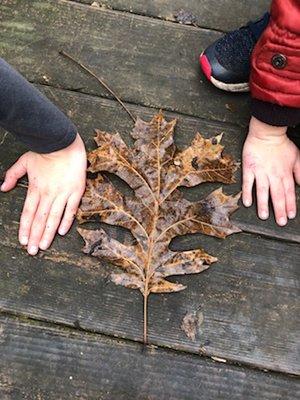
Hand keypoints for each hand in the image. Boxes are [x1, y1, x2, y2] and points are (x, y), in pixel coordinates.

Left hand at [1, 133, 86, 254]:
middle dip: (35, 236)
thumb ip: (12, 175)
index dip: (24, 228)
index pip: (28, 213)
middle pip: (39, 219)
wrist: (64, 143)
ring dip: (48, 233)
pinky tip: (61, 232)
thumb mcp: (24, 161)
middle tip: (32, 251)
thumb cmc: (45, 151)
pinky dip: (67, 220)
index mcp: (35, 188)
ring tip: (43, 246)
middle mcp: (48, 194)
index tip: (22, 241)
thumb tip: (3, 187)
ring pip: (54, 217)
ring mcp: (63, 193)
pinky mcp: (76, 191)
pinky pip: (71, 209)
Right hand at [242, 117, 299, 225]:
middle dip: (279, 210)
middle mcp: (273, 175)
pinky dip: (247, 193)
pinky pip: (248, 183)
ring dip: (263, 204)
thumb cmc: (281, 145)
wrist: (267, 133)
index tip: (290, 216)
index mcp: (285, 173)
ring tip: (264, 216)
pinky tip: (247, 202)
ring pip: (263, 191)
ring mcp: (261, 172)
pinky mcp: (249, 169)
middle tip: (280, 222)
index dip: (290, 205)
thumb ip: (299, 172)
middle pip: (277, 195)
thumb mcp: (297, 157)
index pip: (289, 192)